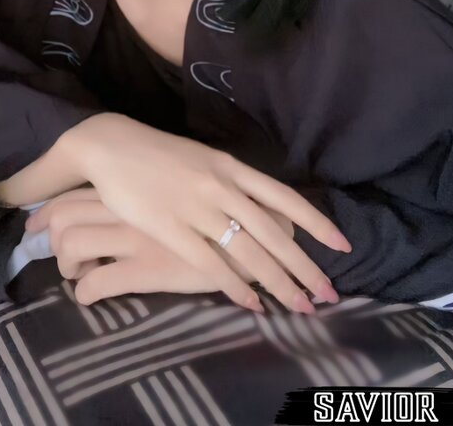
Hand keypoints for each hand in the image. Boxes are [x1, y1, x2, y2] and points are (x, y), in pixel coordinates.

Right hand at [26, 114, 349, 312]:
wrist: (110, 146)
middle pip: (274, 232)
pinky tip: (253, 304)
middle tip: (328, 294)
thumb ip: (232, 183)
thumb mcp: (203, 161)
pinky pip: (211, 263)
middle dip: (304, 266)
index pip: (284, 197)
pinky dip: (236, 286)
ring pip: (249, 251)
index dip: (316, 223)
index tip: (342, 246)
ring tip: (301, 306)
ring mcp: (196, 207)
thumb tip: (266, 209)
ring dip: (279, 283)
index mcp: (231, 167)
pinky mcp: (170, 228)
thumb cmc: (157, 155)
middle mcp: (221, 186)